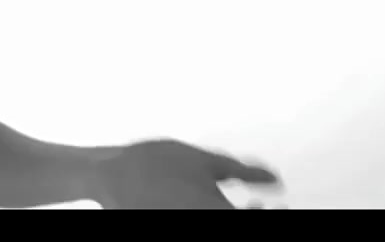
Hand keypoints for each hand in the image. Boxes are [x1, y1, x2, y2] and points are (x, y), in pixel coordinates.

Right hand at [91, 139, 283, 208]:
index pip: (258, 217)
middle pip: (238, 221)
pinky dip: (207, 211)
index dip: (272, 213)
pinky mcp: (171, 223)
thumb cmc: (156, 163)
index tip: (274, 205)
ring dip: (230, 213)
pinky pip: (194, 218)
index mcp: (218, 210)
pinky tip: (203, 204)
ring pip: (217, 221)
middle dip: (250, 212)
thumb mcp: (203, 160)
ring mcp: (185, 224)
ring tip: (229, 203)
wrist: (109, 174)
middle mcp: (203, 220)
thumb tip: (275, 181)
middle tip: (253, 203)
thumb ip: (243, 172)